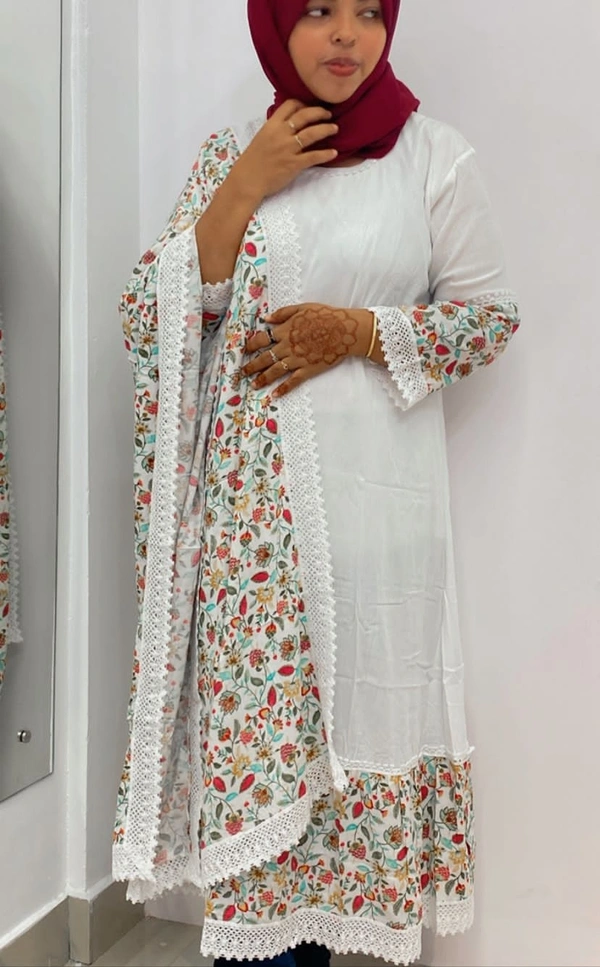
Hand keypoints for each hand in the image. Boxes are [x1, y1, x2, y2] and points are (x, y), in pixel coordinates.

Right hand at [231, 101, 338, 202]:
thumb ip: (275, 130)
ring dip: (326, 129)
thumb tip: (288, 125)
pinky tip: (334, 153)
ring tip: (334, 128)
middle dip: (319, 112)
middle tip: (328, 114)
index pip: (290, 105)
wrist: (247, 181)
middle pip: (305, 115)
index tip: (309, 107)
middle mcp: (281, 133)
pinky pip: (313, 156)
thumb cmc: (252, 161)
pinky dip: (325, 154)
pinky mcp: (293, 164)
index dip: (303, 104)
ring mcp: (288, 149)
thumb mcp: (261, 138)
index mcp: (272, 125)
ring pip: (312, 133)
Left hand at [242, 304, 373, 397]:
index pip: (261, 339)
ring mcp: (297, 359)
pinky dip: (283, 389)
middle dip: (251, 365)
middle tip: (241, 372)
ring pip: (275, 371)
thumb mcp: (302, 308)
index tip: (243, 350)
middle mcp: (287, 346)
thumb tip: (265, 319)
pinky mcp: (308, 369)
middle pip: (264, 357)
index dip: (250, 345)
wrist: (345, 330)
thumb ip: (282, 313)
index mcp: (285, 330)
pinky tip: (275, 395)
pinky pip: (293, 381)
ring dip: (262, 379)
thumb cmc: (326, 315)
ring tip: (253, 385)